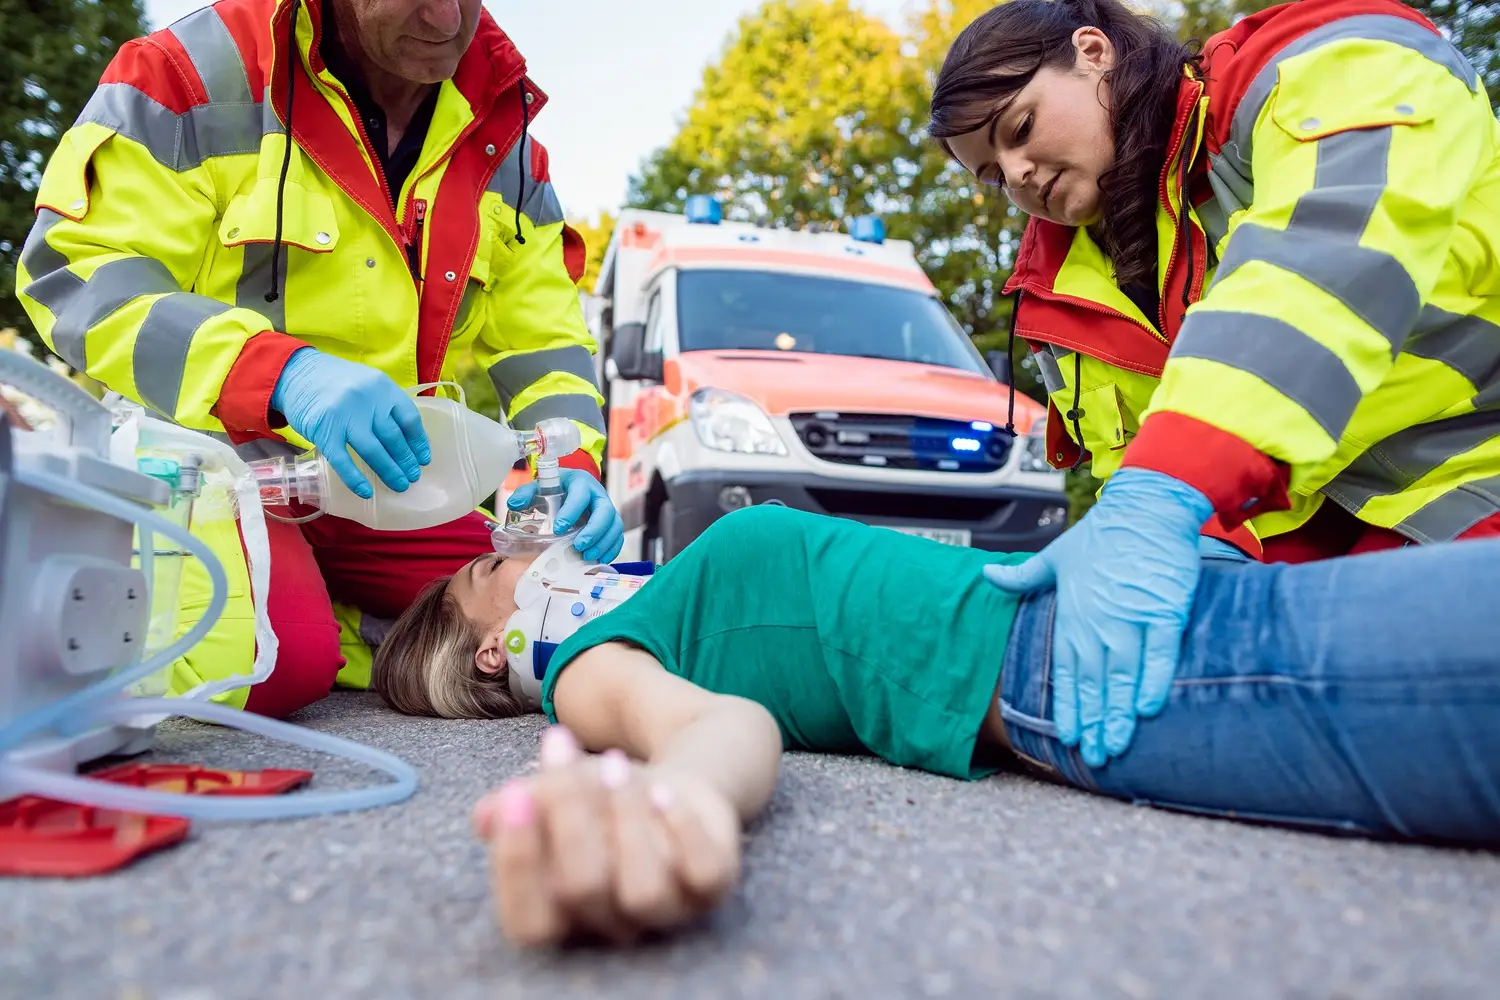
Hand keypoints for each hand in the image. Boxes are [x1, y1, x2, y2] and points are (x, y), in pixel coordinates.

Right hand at [270, 348, 430, 498]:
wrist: (295, 373)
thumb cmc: (335, 382)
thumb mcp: (366, 383)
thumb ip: (384, 404)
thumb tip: (406, 439)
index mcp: (382, 387)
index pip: (410, 419)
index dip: (419, 442)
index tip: (423, 459)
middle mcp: (367, 401)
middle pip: (394, 438)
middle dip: (406, 461)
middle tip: (413, 477)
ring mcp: (345, 417)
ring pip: (374, 451)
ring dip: (389, 471)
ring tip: (399, 485)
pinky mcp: (324, 432)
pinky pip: (343, 460)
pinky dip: (355, 479)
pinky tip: (366, 491)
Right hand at [473, 725, 741, 947]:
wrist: (671, 783)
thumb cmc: (599, 799)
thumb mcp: (555, 792)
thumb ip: (519, 805)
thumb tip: (486, 815)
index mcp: (561, 916)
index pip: (528, 920)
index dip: (517, 862)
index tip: (514, 794)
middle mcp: (611, 925)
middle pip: (581, 888)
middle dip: (569, 812)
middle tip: (562, 748)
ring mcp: (666, 911)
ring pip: (643, 890)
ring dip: (624, 817)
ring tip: (614, 764)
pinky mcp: (712, 887)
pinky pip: (704, 876)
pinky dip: (684, 831)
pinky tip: (665, 792)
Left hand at [506, 468, 623, 562]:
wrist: (571, 488)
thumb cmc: (555, 488)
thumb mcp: (540, 485)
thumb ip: (526, 493)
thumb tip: (514, 504)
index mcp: (581, 482)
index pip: (581, 495)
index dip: (572, 512)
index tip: (559, 528)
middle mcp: (598, 495)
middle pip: (605, 512)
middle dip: (594, 531)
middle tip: (579, 546)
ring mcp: (608, 509)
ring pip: (614, 525)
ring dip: (603, 543)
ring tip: (587, 556)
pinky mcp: (612, 523)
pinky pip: (617, 536)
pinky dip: (611, 549)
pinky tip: (599, 559)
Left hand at [982, 467, 1213, 766]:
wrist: (1146, 508)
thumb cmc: (1103, 534)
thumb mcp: (1056, 556)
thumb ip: (1023, 576)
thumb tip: (986, 575)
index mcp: (1073, 614)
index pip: (1065, 671)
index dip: (1067, 706)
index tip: (1067, 737)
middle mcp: (1099, 622)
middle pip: (1093, 682)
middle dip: (1092, 722)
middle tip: (1094, 755)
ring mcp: (1132, 618)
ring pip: (1122, 676)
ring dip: (1117, 713)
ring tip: (1116, 745)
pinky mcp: (1165, 612)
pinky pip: (1159, 654)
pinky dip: (1154, 681)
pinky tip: (1147, 708)